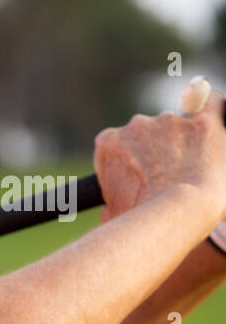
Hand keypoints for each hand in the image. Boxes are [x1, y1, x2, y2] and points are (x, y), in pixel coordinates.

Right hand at [93, 80, 225, 223]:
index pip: (116, 145)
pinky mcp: (204, 122)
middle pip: (146, 134)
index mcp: (108, 143)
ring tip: (191, 173)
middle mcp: (136, 125)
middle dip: (156, 152)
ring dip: (182, 144)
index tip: (137, 179)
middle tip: (166, 179)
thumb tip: (112, 207)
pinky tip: (214, 125)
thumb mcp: (112, 211)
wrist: (176, 214)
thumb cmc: (140, 219)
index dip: (128, 162)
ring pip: (177, 127)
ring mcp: (170, 120)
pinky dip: (212, 111)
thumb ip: (111, 200)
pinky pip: (212, 103)